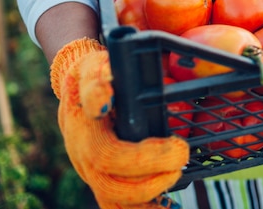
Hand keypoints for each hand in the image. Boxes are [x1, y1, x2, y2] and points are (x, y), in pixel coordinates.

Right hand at [50, 38, 189, 208]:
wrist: (78, 88)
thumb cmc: (93, 74)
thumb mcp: (93, 67)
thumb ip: (96, 80)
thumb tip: (103, 97)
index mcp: (83, 131)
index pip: (107, 154)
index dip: (144, 158)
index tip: (178, 146)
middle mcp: (83, 158)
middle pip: (113, 184)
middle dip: (154, 177)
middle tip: (183, 156)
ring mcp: (91, 173)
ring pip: (114, 201)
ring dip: (149, 196)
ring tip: (177, 176)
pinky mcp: (102, 180)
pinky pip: (118, 205)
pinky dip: (144, 207)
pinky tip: (168, 204)